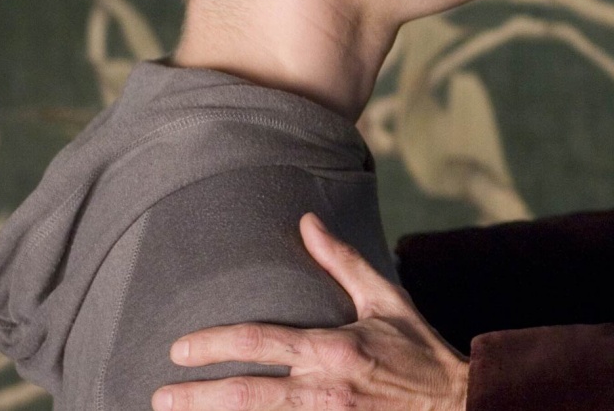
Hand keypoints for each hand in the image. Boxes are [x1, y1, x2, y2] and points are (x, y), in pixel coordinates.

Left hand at [152, 213, 469, 410]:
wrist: (454, 403)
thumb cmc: (417, 349)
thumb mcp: (385, 298)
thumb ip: (342, 262)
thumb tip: (307, 222)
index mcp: (334, 348)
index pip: (261, 343)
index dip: (215, 345)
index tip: (179, 349)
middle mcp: (325, 389)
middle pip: (247, 395)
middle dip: (197, 397)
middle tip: (159, 396)